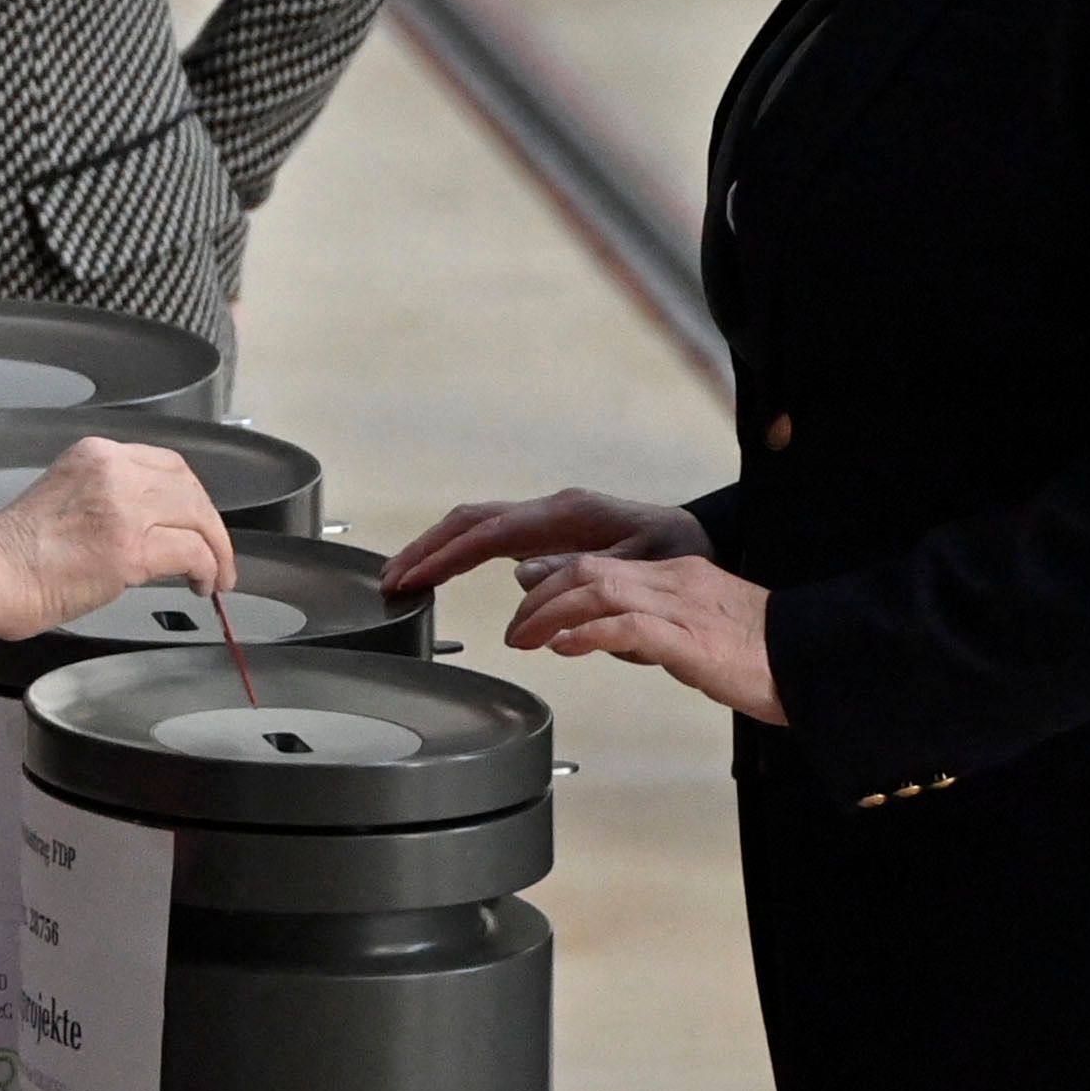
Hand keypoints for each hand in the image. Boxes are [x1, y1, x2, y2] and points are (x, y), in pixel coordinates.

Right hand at [0, 439, 233, 638]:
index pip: (165, 464)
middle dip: (210, 523)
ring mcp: (124, 508)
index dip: (191, 495)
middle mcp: (113, 471)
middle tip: (216, 553)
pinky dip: (207, 568)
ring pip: (198, 517)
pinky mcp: (130, 549)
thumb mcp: (63, 499)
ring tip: (216, 575)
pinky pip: (192, 552)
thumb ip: (105, 500)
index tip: (197, 519)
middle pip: (189, 487)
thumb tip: (148, 530)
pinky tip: (202, 584)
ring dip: (217, 549)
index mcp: (94, 455)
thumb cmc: (11, 553)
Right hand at [379, 487, 707, 596]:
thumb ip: (583, 573)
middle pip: (470, 521)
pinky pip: (492, 536)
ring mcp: (548, 519)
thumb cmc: (678, 556)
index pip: (490, 534)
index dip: (445, 557)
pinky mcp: (549, 533)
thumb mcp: (640, 568)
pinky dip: (458, 551)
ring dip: (436, 548)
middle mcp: (551, 510)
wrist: (701, 542)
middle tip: (388, 580)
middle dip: (426, 548)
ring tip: (403, 578)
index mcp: (569, 515)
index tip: (410, 580)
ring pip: (476, 526)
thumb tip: (521, 575)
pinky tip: (441, 572)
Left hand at [501, 550, 784, 721]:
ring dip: (549, 614)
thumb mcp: (700, 633)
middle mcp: (674, 581)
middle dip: (539, 596)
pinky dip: (584, 633)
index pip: (599, 564)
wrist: (818, 661)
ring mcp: (681, 607)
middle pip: (586, 569)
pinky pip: (625, 626)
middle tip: (514, 630)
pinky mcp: (690, 640)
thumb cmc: (766, 657)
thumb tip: (608, 637)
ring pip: (596, 590)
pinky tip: (562, 647)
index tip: (529, 611)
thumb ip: (655, 628)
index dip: (553, 584)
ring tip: (524, 639)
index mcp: (677, 575)